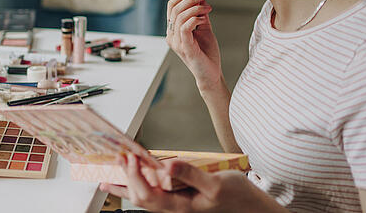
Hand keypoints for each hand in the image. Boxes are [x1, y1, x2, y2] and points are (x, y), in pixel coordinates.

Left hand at [100, 154, 282, 212]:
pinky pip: (154, 193)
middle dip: (127, 178)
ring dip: (128, 183)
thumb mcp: (216, 183)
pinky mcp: (181, 199)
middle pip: (141, 197)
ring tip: (114, 172)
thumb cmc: (237, 198)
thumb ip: (190, 175)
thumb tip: (168, 165)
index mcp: (181, 206)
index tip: (130, 158)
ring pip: (145, 197)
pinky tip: (134, 179)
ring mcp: (177, 204)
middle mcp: (175, 208)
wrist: (251, 208)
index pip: (148, 194)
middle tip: (121, 157)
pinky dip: (139, 184)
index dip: (135, 176)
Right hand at [166, 0, 221, 89]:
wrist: (211, 73)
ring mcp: (176, 42)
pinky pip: (185, 27)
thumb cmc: (207, 53)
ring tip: (208, 8)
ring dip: (195, 8)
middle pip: (174, 8)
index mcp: (174, 30)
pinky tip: (204, 19)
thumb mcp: (204, 28)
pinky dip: (195, 18)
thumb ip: (200, 14)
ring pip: (179, 15)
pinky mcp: (184, 47)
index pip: (172, 6)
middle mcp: (171, 35)